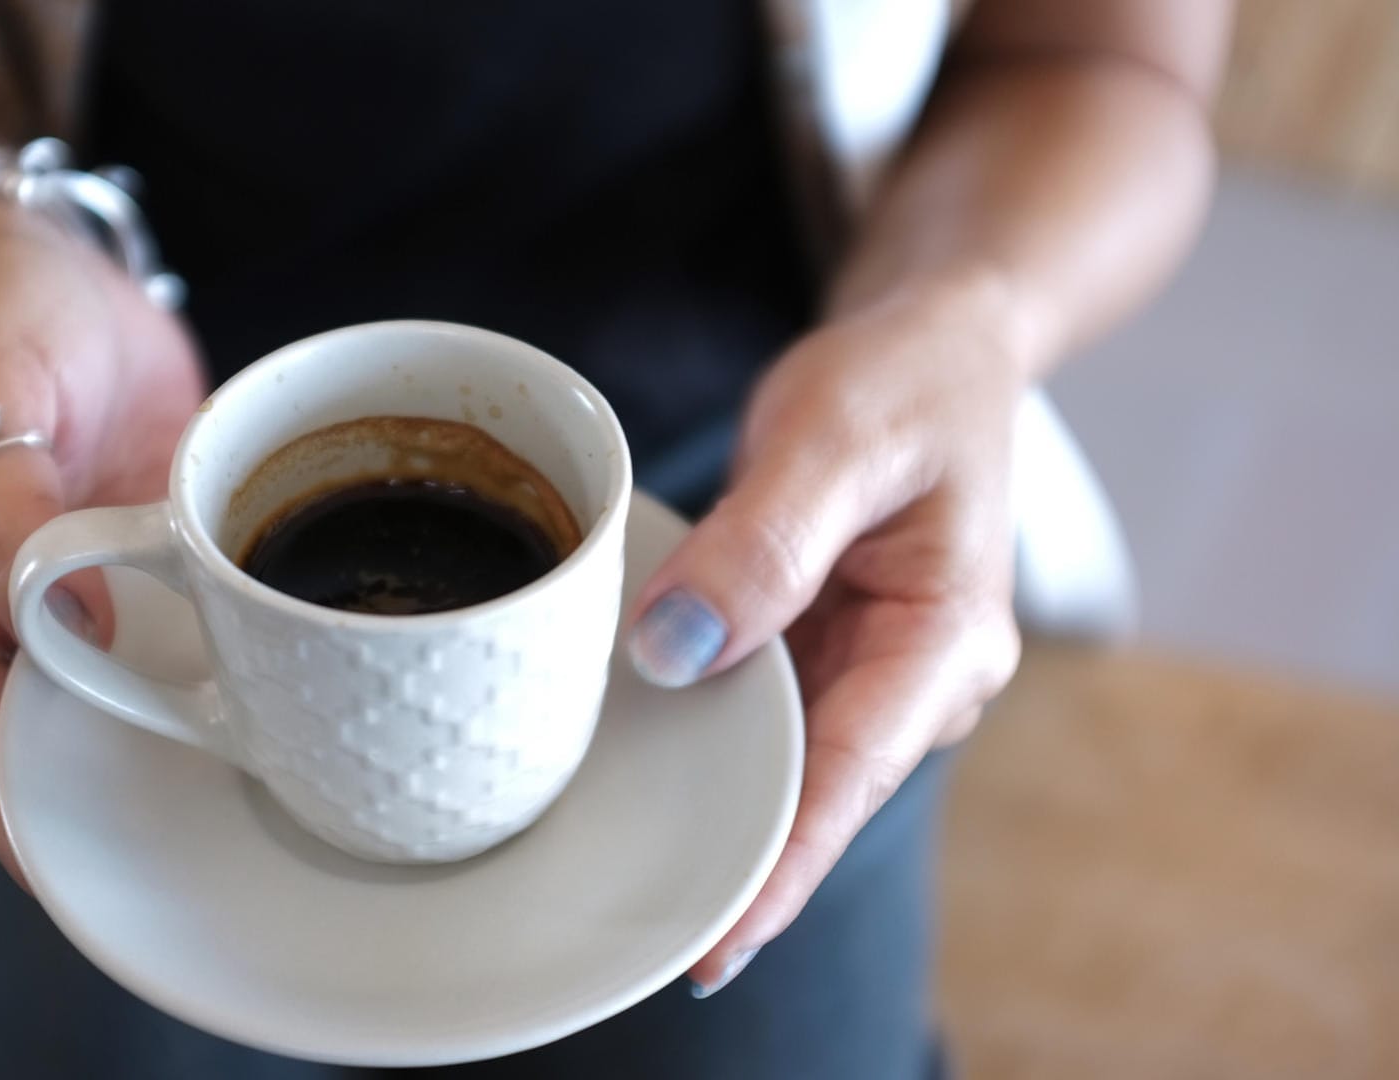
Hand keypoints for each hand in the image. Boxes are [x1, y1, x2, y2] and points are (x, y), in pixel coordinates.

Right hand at [0, 198, 205, 875]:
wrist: (52, 262)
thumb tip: (57, 614)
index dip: (10, 812)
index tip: (67, 875)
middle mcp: (24, 610)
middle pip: (63, 738)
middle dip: (122, 802)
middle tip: (205, 858)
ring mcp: (104, 588)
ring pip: (142, 698)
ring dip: (194, 746)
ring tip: (272, 804)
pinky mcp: (172, 557)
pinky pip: (205, 630)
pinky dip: (244, 668)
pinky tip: (306, 701)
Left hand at [625, 272, 1025, 995]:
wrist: (935, 347)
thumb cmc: (905, 381)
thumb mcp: (836, 437)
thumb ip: (760, 546)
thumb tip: (672, 653)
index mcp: (945, 642)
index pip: (851, 778)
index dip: (780, 870)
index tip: (713, 949)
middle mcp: (917, 681)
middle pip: (810, 793)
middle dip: (730, 858)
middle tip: (624, 924)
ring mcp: (871, 674)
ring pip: (779, 761)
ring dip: (709, 799)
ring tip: (611, 853)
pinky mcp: (827, 654)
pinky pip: (761, 712)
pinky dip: (704, 731)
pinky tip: (636, 759)